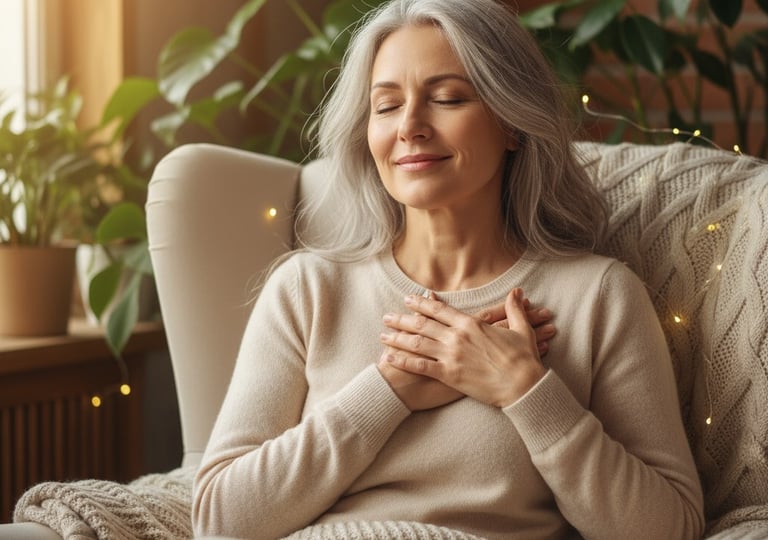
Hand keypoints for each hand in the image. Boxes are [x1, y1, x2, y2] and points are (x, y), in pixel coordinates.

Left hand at [379, 288, 547, 407]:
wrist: (523, 386)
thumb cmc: (523, 359)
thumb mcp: (520, 329)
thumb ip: (514, 309)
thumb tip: (517, 292)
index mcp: (470, 324)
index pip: (439, 309)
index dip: (421, 303)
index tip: (408, 299)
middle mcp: (456, 337)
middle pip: (422, 324)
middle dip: (402, 319)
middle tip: (387, 317)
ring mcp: (451, 356)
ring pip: (417, 343)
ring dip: (397, 338)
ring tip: (382, 335)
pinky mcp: (449, 375)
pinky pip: (420, 366)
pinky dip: (403, 361)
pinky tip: (389, 358)